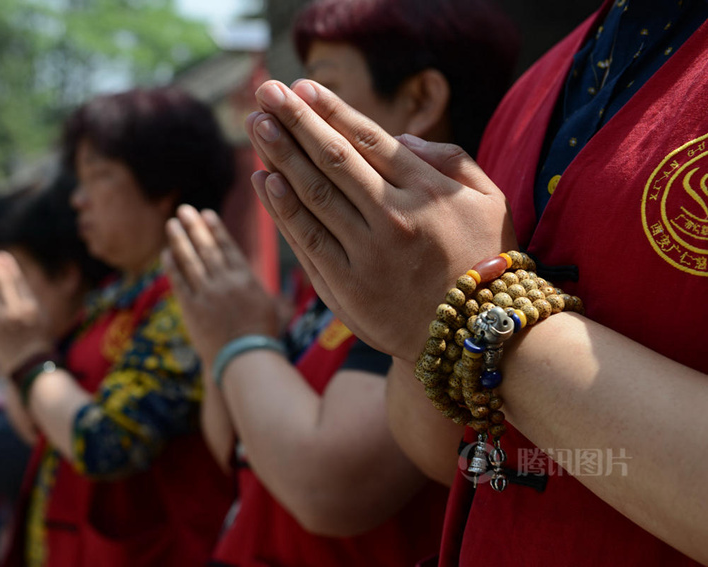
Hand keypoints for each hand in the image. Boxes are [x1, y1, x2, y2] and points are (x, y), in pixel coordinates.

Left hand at [0, 250, 52, 375]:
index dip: (9, 266)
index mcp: (31, 307)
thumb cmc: (35, 337)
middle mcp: (16, 312)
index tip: (2, 255)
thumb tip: (13, 276)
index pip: (18, 280)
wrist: (27, 363)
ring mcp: (1, 320)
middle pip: (3, 283)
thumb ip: (26, 297)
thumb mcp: (38, 315)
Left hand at [162, 205, 279, 367]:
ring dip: (180, 240)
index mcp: (246, 279)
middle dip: (195, 227)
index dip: (216, 229)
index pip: (228, 248)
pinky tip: (166, 253)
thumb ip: (261, 288)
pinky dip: (172, 266)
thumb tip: (265, 278)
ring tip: (172, 224)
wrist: (245, 360)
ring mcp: (207, 295)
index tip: (206, 214)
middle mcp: (225, 283)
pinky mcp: (192, 309)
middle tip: (184, 209)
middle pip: (207, 249)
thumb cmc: (263, 336)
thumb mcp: (272, 306)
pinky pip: (179, 282)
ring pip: (190, 261)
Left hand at [245, 79, 516, 362]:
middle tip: (267, 91)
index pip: (369, 139)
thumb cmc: (483, 261)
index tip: (303, 88)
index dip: (331, 110)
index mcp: (427, 191)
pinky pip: (307, 239)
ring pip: (314, 195)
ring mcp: (367, 253)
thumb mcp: (490, 201)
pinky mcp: (346, 287)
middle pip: (333, 159)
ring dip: (280, 156)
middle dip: (295, 121)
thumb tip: (401, 139)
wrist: (472, 336)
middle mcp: (394, 217)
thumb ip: (451, 161)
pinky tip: (264, 179)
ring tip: (256, 124)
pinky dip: (282, 209)